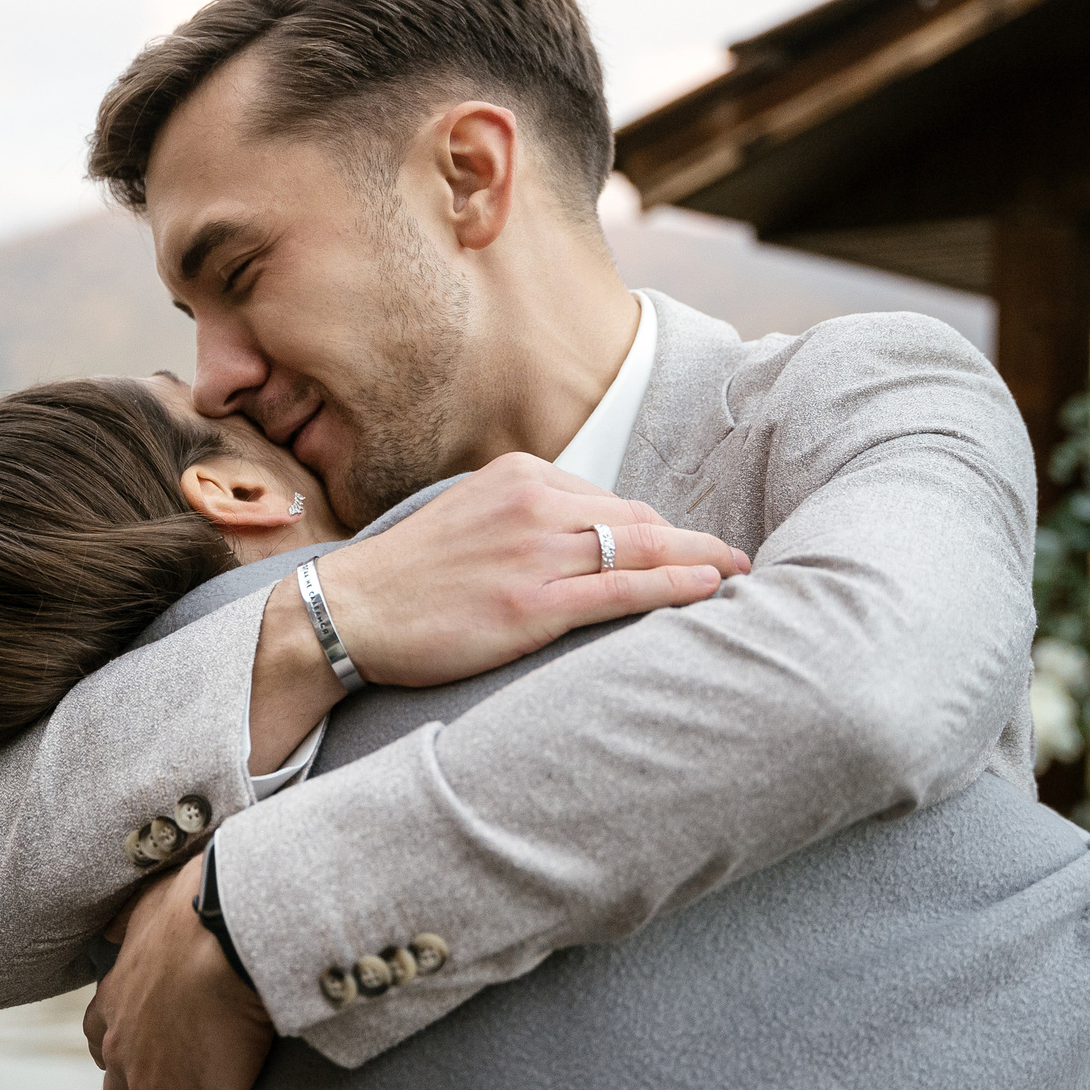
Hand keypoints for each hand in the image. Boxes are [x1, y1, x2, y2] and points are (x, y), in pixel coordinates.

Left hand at [85, 856, 272, 1089]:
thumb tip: (125, 912)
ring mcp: (156, 1088)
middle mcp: (125, 1052)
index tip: (123, 1080)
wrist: (227, 931)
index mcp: (116, 1001)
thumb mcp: (152, 901)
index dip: (112, 1068)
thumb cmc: (199, 903)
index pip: (101, 1044)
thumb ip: (139, 914)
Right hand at [280, 451, 747, 690]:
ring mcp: (536, 553)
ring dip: (699, 560)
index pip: (609, 497)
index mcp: (519, 476)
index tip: (686, 543)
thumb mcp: (467, 517)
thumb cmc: (407, 578)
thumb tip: (578, 537)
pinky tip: (709, 588)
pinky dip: (675, 586)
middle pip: (636, 517)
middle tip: (736, 557)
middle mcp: (533, 503)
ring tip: (740, 574)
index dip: (655, 526)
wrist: (349, 613)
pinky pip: (623, 591)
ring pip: (640, 548)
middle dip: (690, 539)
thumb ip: (523, 517)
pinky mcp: (533, 604)